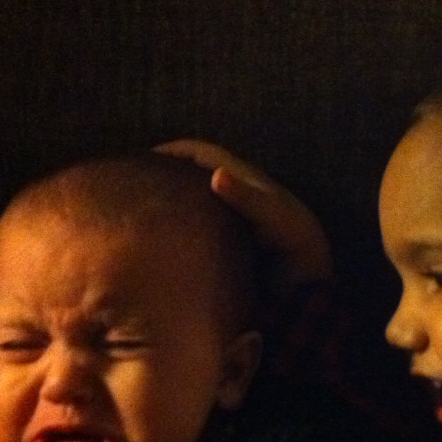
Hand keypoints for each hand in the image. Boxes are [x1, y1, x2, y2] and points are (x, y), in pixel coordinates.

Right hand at [152, 139, 332, 294]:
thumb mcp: (280, 220)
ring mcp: (227, 222)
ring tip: (136, 215)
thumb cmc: (300, 249)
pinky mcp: (224, 247)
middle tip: (130, 189)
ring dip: (167, 205)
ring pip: (191, 203)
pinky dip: (175, 231)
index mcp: (244, 182)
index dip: (174, 151)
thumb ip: (250, 198)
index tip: (141, 159)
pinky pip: (193, 231)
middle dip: (164, 177)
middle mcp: (233, 198)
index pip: (202, 153)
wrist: (311, 291)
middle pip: (191, 176)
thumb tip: (216, 175)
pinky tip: (157, 244)